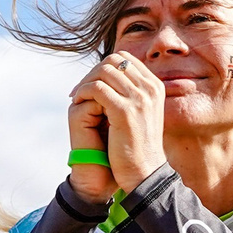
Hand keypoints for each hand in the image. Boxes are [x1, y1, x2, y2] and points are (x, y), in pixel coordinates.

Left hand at [69, 52, 167, 195]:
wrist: (145, 172)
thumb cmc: (139, 146)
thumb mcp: (140, 113)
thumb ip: (131, 93)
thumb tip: (109, 78)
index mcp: (155, 86)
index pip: (125, 59)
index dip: (103, 67)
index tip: (91, 83)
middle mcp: (150, 88)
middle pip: (114, 61)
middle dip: (92, 72)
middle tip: (79, 90)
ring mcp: (140, 98)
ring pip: (103, 72)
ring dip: (85, 83)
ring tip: (76, 98)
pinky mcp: (125, 111)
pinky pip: (96, 88)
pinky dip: (83, 92)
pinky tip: (77, 103)